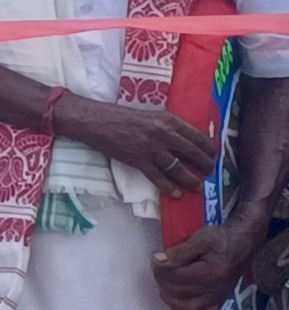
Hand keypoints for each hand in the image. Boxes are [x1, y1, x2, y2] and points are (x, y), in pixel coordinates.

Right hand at [64, 96, 217, 196]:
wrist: (97, 120)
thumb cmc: (122, 116)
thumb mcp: (151, 115)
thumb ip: (168, 126)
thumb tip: (185, 140)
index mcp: (169, 120)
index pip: (198, 136)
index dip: (208, 148)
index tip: (212, 155)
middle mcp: (164, 134)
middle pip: (193, 152)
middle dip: (205, 164)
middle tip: (209, 172)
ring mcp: (152, 148)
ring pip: (179, 167)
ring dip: (191, 179)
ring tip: (197, 186)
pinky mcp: (139, 160)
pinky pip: (158, 177)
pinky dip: (169, 187)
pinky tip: (176, 194)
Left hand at [156, 214, 267, 309]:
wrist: (243, 243)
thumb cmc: (221, 239)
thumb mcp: (200, 238)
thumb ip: (179, 252)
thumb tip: (157, 260)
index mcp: (212, 272)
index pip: (177, 276)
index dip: (161, 269)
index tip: (154, 259)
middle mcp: (217, 288)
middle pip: (180, 291)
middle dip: (162, 281)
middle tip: (157, 270)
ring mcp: (220, 297)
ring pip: (189, 306)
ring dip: (171, 299)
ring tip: (163, 287)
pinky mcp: (222, 300)